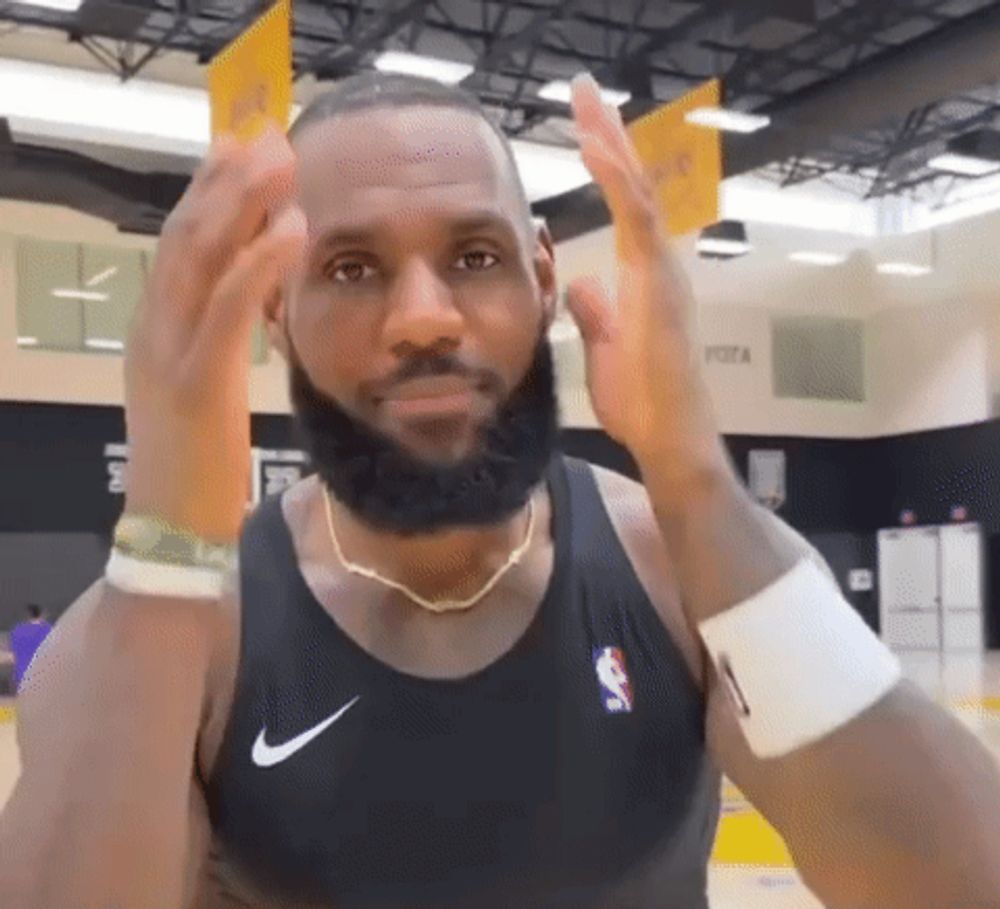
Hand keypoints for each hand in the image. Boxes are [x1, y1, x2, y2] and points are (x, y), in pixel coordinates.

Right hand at [122, 127, 306, 541]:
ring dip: (241, 203)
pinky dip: (259, 265)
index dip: (210, 194)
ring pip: (198, 259)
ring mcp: (167, 353)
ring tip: (279, 159)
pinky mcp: (194, 383)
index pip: (181, 247)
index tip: (243, 151)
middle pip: (185, 237)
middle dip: (226, 182)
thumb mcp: (205, 389)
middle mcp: (153, 330)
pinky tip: (292, 230)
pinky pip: (227, 311)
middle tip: (265, 134)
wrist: (171, 532)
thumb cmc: (197, 465)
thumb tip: (252, 297)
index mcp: (157, 330)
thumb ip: (220, 340)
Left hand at [565, 75, 729, 485]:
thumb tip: (583, 284)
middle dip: (610, 133)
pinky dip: (616, 179)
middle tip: (585, 89)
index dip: (606, 162)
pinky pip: (639, 220)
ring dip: (612, 142)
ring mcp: (664, 272)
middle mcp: (659, 265)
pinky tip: (594, 145)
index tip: (584, 123)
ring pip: (641, 190)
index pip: (626, 205)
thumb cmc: (642, 403)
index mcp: (644, 277)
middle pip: (636, 185)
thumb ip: (597, 313)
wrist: (667, 439)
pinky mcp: (661, 285)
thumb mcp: (606, 348)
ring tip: (587, 99)